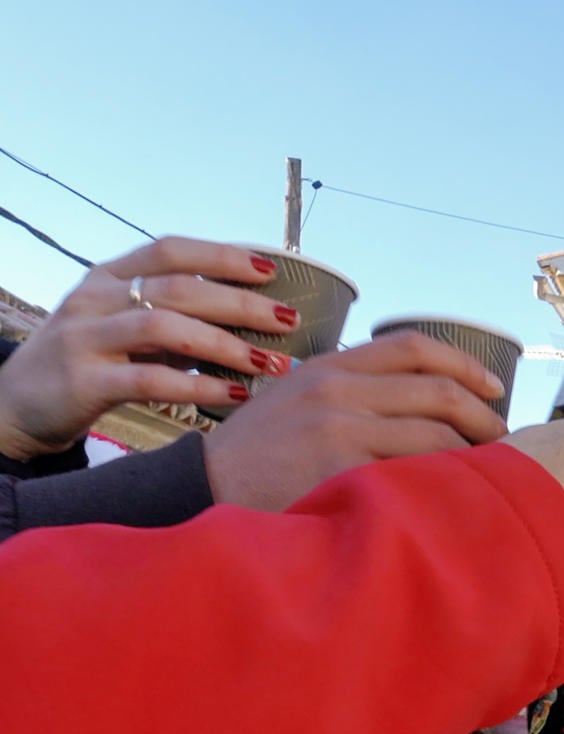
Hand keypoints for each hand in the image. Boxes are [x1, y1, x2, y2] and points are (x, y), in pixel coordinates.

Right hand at [0, 238, 296, 460]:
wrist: (15, 406)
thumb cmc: (91, 364)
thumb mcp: (125, 330)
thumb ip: (174, 318)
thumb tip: (253, 316)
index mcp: (108, 277)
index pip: (170, 250)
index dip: (222, 256)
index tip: (271, 268)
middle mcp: (95, 299)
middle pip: (178, 288)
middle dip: (240, 303)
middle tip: (288, 320)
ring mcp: (86, 338)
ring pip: (166, 328)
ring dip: (226, 344)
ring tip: (270, 362)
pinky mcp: (85, 381)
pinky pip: (152, 380)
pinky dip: (199, 386)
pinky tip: (236, 395)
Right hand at [203, 331, 506, 510]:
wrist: (201, 487)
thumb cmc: (257, 454)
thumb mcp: (298, 401)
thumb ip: (350, 392)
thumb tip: (421, 401)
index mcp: (331, 366)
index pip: (413, 346)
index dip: (464, 364)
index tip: (494, 388)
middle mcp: (337, 390)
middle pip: (438, 391)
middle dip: (483, 417)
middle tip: (502, 441)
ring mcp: (338, 428)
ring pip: (435, 434)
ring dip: (473, 456)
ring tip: (487, 474)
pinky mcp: (339, 469)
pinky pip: (413, 473)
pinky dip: (444, 484)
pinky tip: (457, 497)